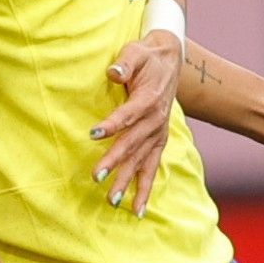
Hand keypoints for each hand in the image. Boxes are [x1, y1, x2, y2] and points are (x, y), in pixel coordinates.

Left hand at [88, 31, 180, 215]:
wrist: (170, 61)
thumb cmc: (146, 56)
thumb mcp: (135, 52)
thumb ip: (125, 62)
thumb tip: (113, 71)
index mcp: (148, 99)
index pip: (128, 115)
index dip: (111, 124)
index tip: (92, 134)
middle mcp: (155, 121)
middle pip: (132, 144)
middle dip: (114, 162)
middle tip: (96, 177)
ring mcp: (158, 134)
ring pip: (141, 162)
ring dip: (128, 182)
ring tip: (113, 202)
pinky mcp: (158, 141)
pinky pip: (152, 168)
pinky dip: (145, 189)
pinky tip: (137, 210)